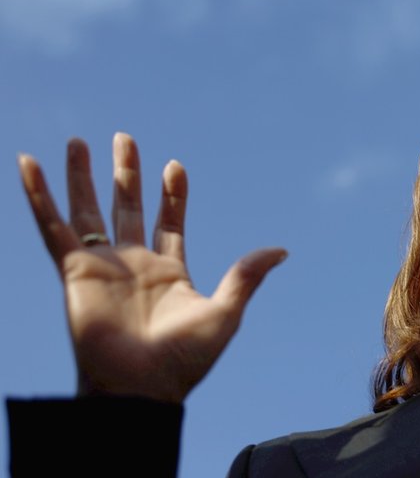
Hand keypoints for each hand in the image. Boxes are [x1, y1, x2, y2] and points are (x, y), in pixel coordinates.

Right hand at [19, 133, 286, 402]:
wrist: (140, 389)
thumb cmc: (183, 360)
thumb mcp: (224, 313)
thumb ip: (246, 276)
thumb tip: (281, 250)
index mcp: (169, 272)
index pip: (170, 223)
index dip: (173, 195)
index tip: (175, 166)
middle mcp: (133, 265)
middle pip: (127, 208)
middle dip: (127, 174)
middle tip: (124, 137)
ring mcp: (101, 266)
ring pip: (88, 211)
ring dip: (83, 177)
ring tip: (78, 141)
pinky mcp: (73, 271)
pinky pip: (52, 227)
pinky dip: (38, 196)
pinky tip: (29, 164)